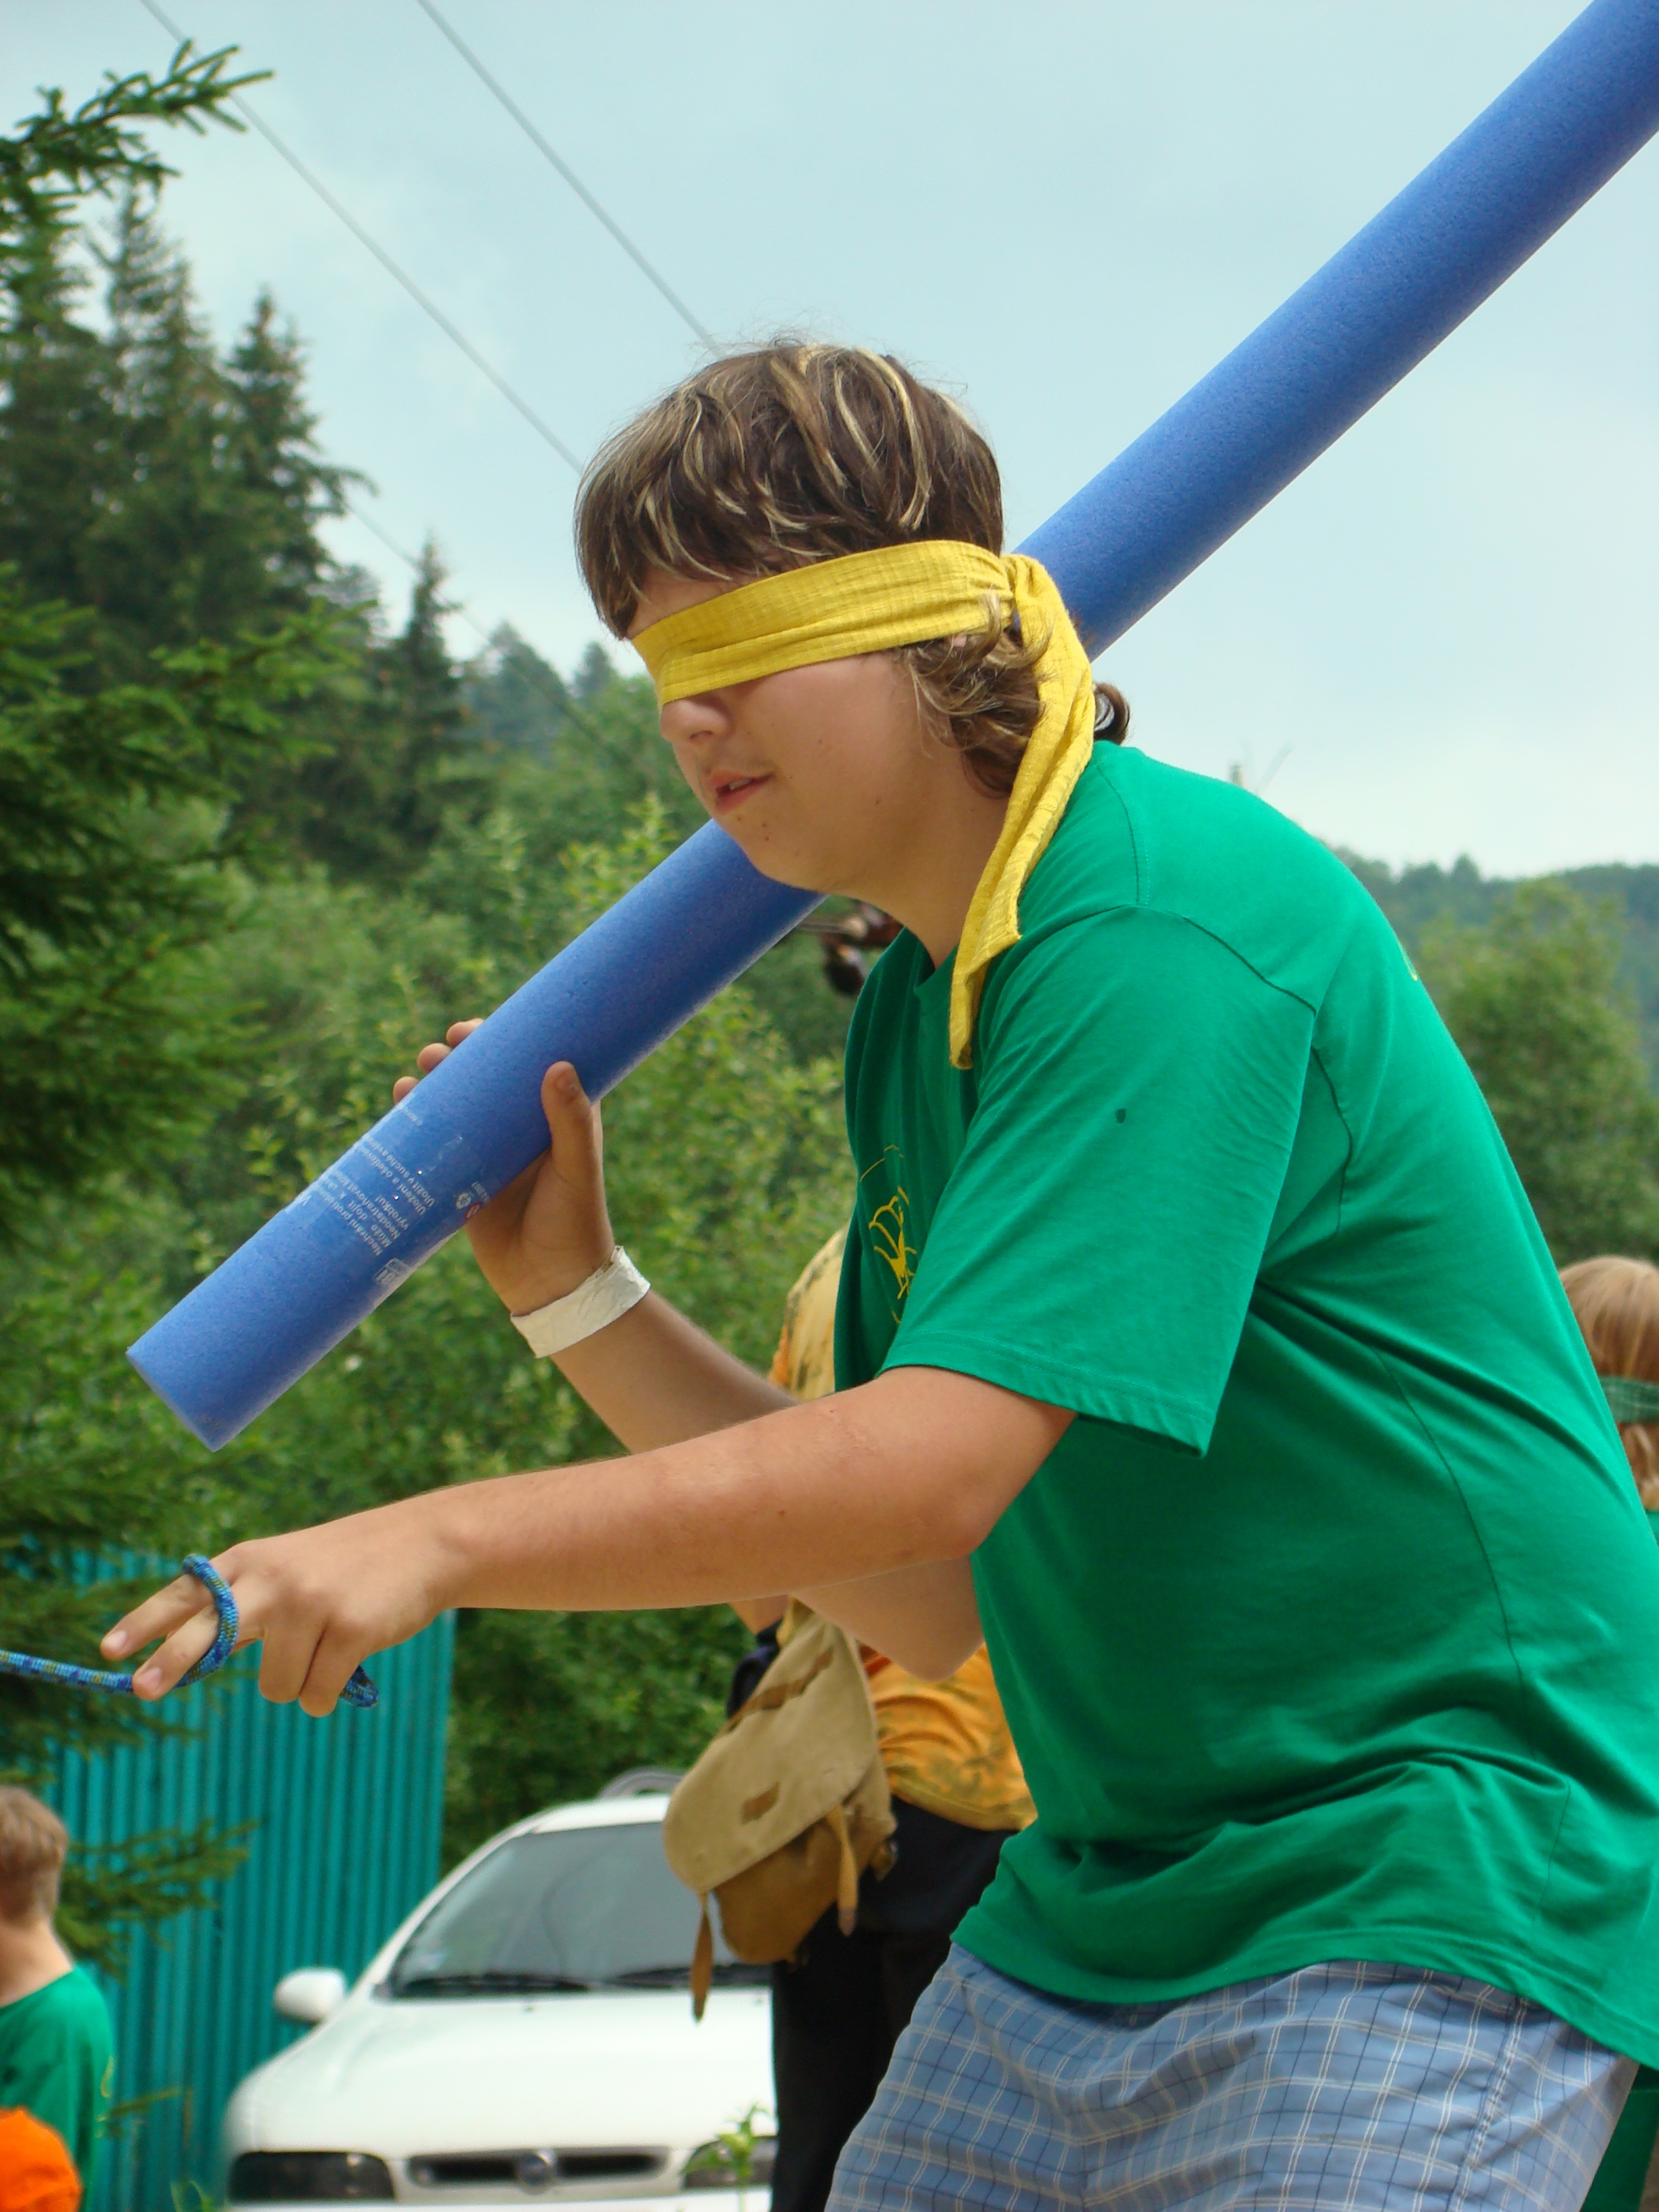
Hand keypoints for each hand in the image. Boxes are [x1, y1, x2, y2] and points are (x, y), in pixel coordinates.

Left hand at [100, 1501, 454, 1715]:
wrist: (424, 1544)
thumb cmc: (347, 1565)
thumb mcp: (288, 1568)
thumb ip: (243, 1603)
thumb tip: (185, 1661)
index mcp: (253, 1561)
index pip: (189, 1594)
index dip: (147, 1623)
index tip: (109, 1650)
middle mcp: (275, 1579)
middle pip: (210, 1632)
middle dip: (173, 1662)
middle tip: (141, 1689)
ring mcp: (313, 1604)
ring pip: (275, 1685)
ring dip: (299, 1681)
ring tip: (328, 1646)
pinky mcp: (350, 1630)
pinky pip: (316, 1695)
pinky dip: (328, 1691)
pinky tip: (351, 1658)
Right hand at [393, 1020, 614, 1312]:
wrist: (551, 1285)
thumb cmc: (575, 1223)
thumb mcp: (577, 1168)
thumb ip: (571, 1121)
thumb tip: (558, 1065)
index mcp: (556, 1118)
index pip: (529, 1067)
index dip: (501, 1043)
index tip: (474, 1029)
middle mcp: (523, 1131)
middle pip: (486, 1084)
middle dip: (457, 1063)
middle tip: (438, 1051)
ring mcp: (492, 1156)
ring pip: (458, 1111)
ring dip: (433, 1090)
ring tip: (413, 1079)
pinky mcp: (466, 1183)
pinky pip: (437, 1148)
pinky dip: (417, 1128)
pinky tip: (400, 1109)